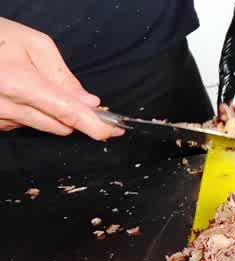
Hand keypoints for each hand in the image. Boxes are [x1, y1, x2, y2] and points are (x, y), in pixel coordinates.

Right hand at [0, 18, 120, 139]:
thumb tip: (89, 103)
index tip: (114, 131)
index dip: (95, 126)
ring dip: (51, 113)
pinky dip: (32, 113)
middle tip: (77, 98)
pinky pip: (25, 125)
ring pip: (45, 127)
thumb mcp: (34, 45)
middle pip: (60, 126)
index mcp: (19, 84)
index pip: (67, 114)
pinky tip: (22, 93)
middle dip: (75, 115)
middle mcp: (6, 107)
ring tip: (36, 85)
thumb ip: (64, 76)